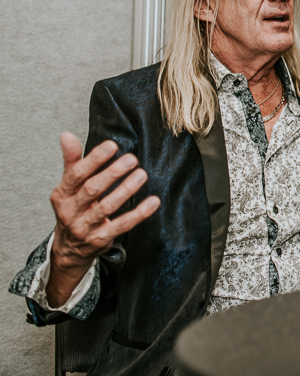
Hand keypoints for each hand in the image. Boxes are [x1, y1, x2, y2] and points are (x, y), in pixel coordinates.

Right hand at [47, 133, 159, 306]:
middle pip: (92, 190)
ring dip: (126, 190)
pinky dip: (139, 214)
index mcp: (62, 195)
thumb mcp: (68, 187)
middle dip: (112, 173)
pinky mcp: (100, 239)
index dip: (93, 160)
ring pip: (107, 207)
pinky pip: (122, 225)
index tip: (112, 146)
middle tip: (132, 159)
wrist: (68, 249)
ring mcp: (85, 227)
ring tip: (142, 175)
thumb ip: (71, 161)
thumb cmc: (73, 209)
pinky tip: (153, 201)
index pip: (76, 175)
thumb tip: (66, 135)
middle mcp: (70, 212)